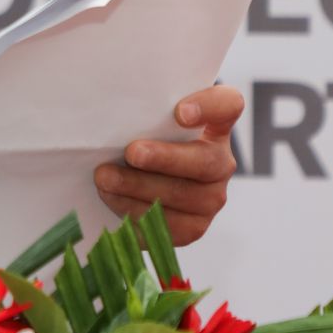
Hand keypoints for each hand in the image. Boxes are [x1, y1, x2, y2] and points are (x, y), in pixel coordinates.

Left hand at [94, 85, 243, 246]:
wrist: (139, 178)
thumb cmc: (143, 137)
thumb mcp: (147, 117)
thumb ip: (142, 107)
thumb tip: (108, 105)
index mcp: (214, 125)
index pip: (227, 106)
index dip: (209, 108)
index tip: (180, 113)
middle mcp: (220, 163)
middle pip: (204, 162)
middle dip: (164, 158)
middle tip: (131, 153)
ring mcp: (211, 198)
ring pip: (182, 197)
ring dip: (139, 188)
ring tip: (105, 178)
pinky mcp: (193, 227)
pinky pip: (168, 227)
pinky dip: (135, 214)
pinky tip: (112, 200)